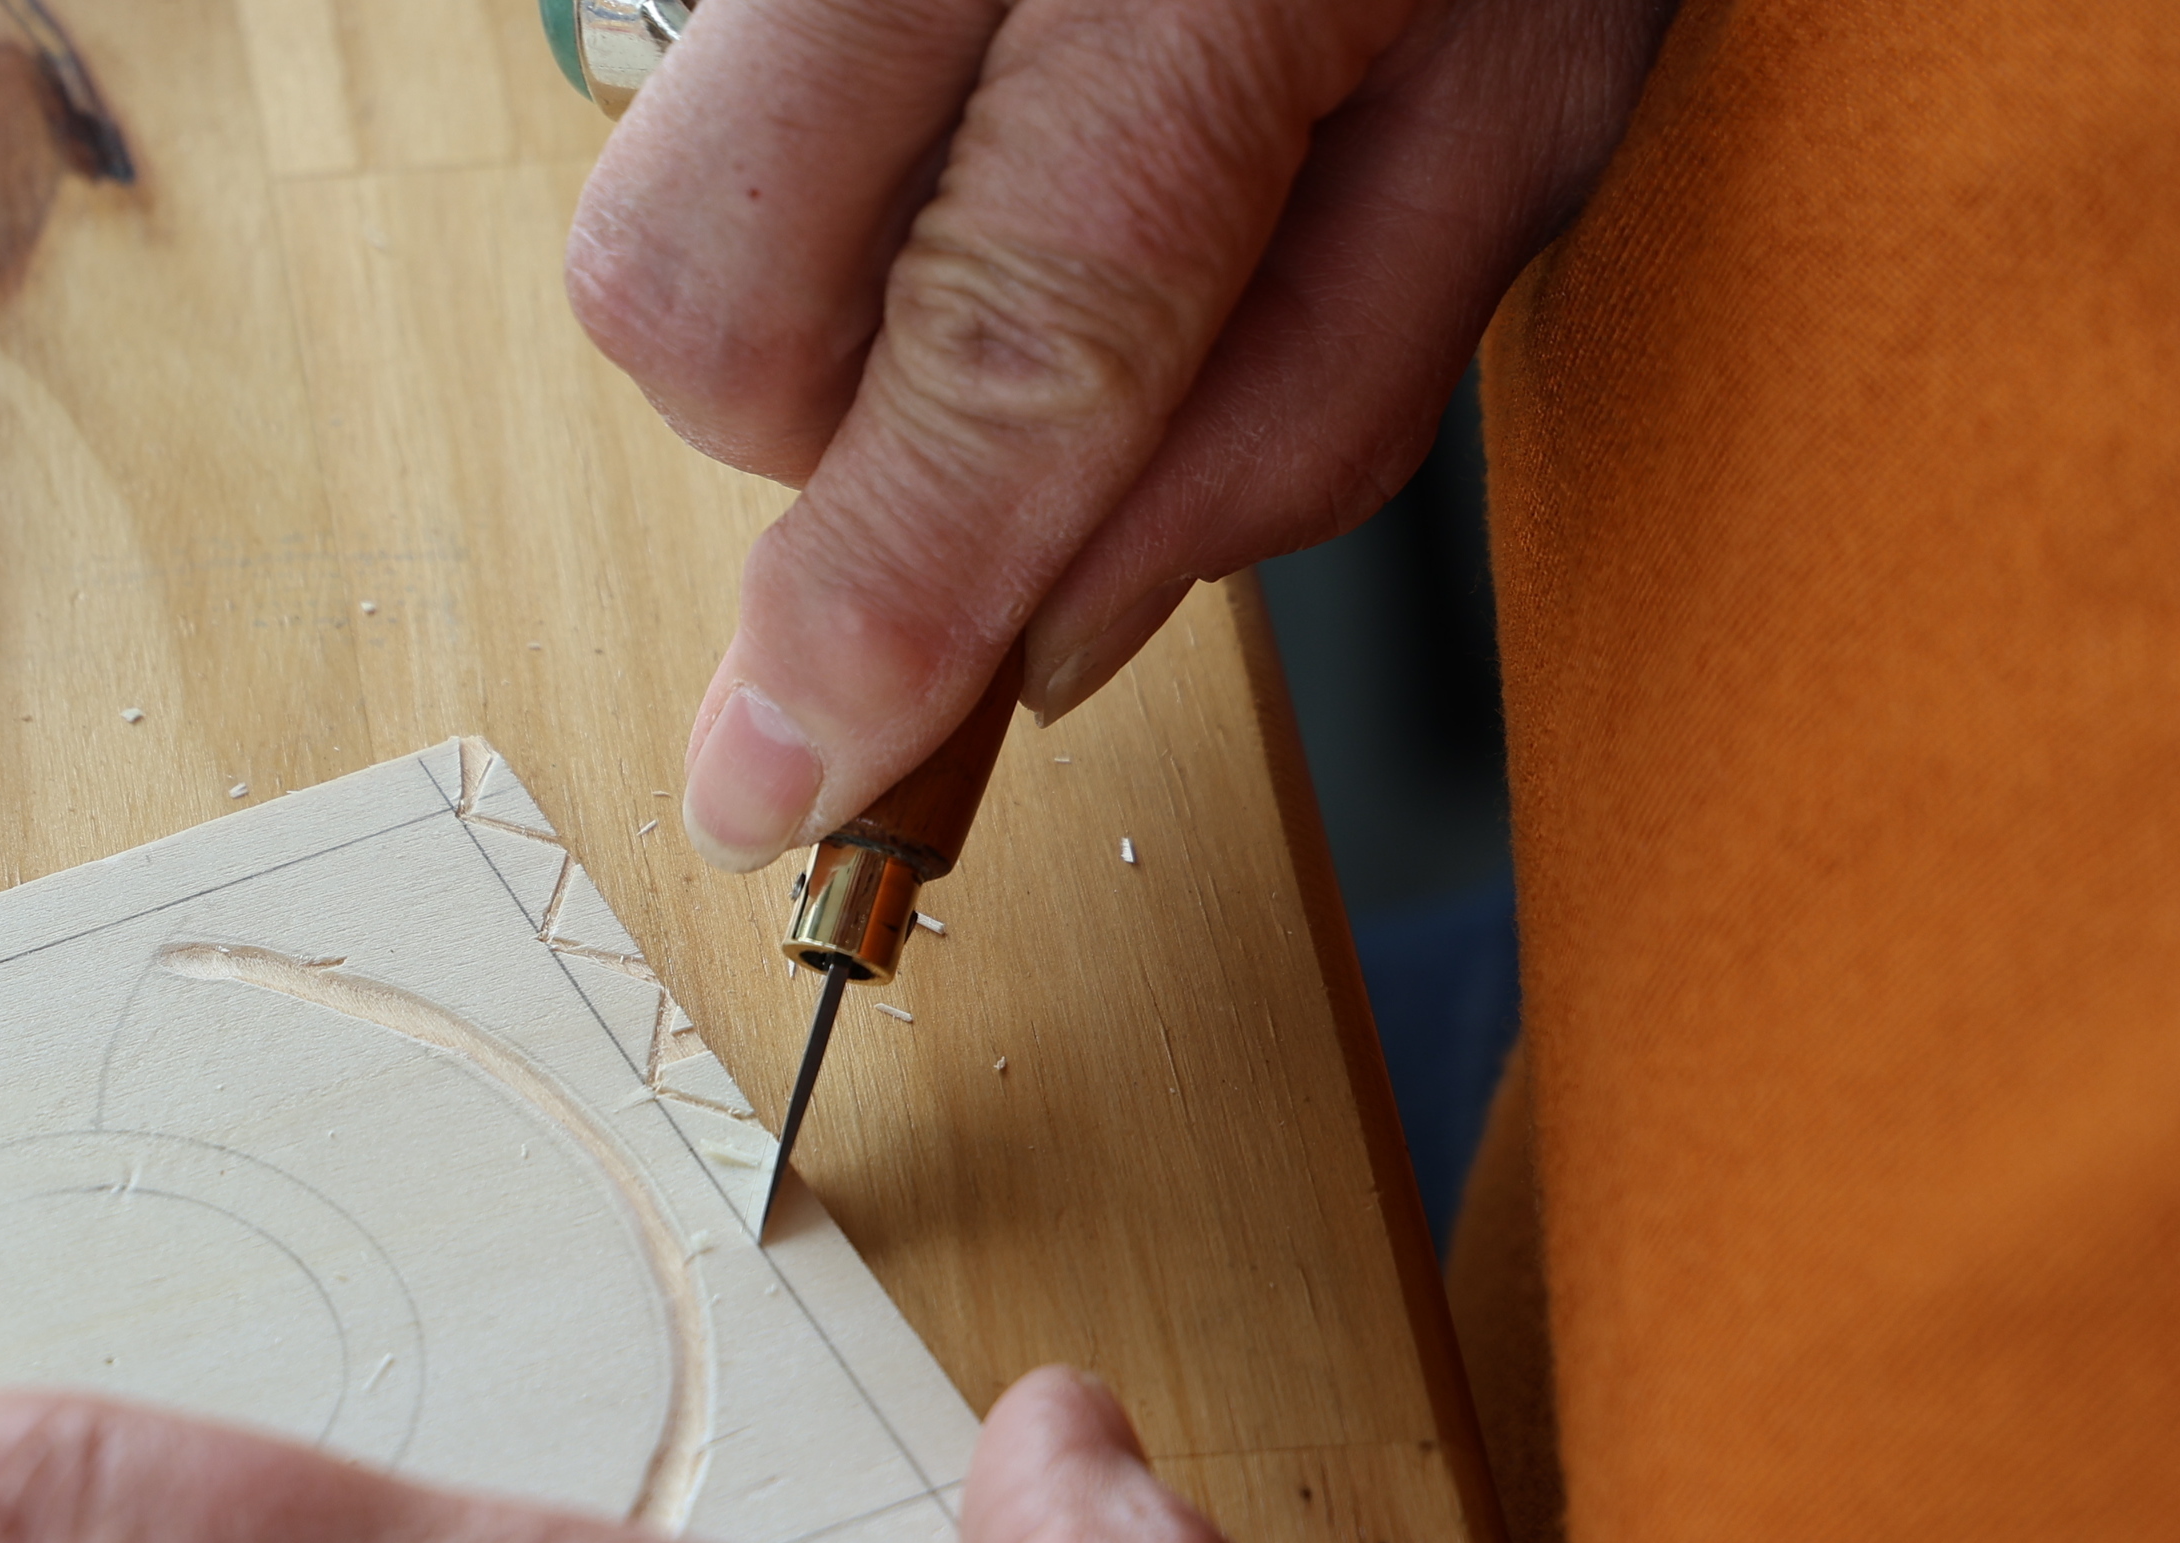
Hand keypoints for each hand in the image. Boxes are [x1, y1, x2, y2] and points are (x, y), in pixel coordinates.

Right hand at [563, 0, 1669, 867]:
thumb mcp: (1539, 107)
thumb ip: (1311, 403)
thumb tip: (1052, 636)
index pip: (1001, 342)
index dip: (882, 599)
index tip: (785, 784)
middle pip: (698, 284)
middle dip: (809, 448)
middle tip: (992, 417)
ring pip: (663, 202)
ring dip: (811, 312)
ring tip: (1029, 204)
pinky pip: (708, 99)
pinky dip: (822, 185)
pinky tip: (994, 109)